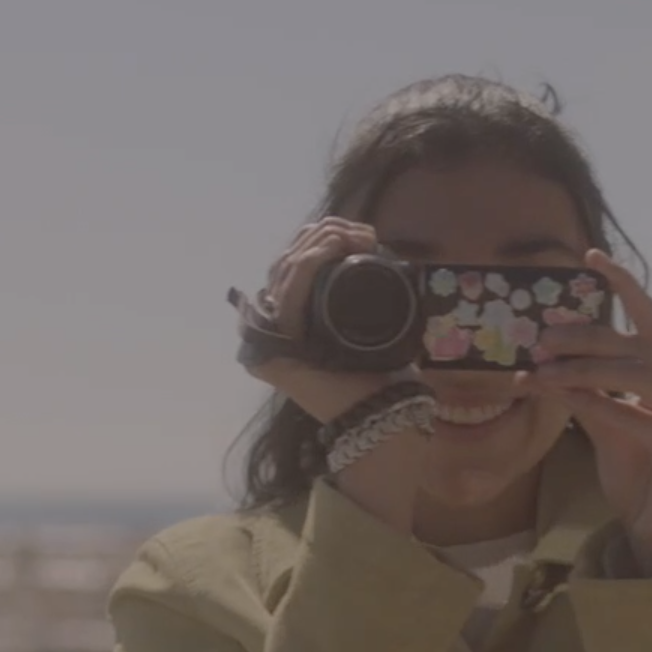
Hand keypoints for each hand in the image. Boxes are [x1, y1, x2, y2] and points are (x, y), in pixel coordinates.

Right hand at [243, 220, 425, 528]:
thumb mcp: (374, 328)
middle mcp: (277, 326)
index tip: (362, 233)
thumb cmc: (381, 378)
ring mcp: (271, 339)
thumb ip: (365, 302)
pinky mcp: (272, 350)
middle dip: (326, 234)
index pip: (295, 263)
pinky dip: (310, 264)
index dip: (323, 238)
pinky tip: (333, 248)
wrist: (381, 417)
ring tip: (355, 237)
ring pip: (286, 269)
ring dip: (323, 242)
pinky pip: (288, 295)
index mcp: (297, 318)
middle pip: (287, 260)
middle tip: (363, 234)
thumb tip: (371, 258)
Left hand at [528, 248, 651, 574]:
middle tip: (539, 338)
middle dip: (583, 337)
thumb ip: (591, 390)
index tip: (589, 255)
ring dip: (579, 370)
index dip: (622, 284)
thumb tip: (544, 359)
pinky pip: (631, 414)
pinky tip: (561, 398)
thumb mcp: (612, 423)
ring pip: (633, 374)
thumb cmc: (641, 474)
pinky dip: (592, 404)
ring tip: (538, 371)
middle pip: (636, 344)